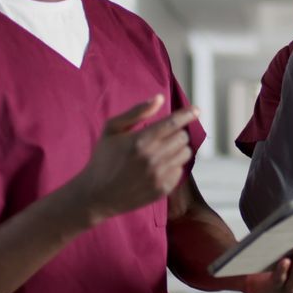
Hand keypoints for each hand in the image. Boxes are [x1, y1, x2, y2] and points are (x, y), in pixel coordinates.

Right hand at [74, 95, 198, 224]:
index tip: (196, 110)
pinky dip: (174, 165)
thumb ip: (137, 112)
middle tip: (166, 135)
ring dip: (178, 148)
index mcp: (140, 140)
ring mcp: (159, 175)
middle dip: (177, 132)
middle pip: (183, 137)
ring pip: (185, 153)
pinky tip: (159, 166)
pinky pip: (180, 170)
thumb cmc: (103, 158)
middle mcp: (152, 158)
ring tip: (163, 150)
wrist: (96, 195)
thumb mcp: (112, 129)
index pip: (173, 123)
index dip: (187, 114)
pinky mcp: (162, 189)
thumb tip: (160, 98)